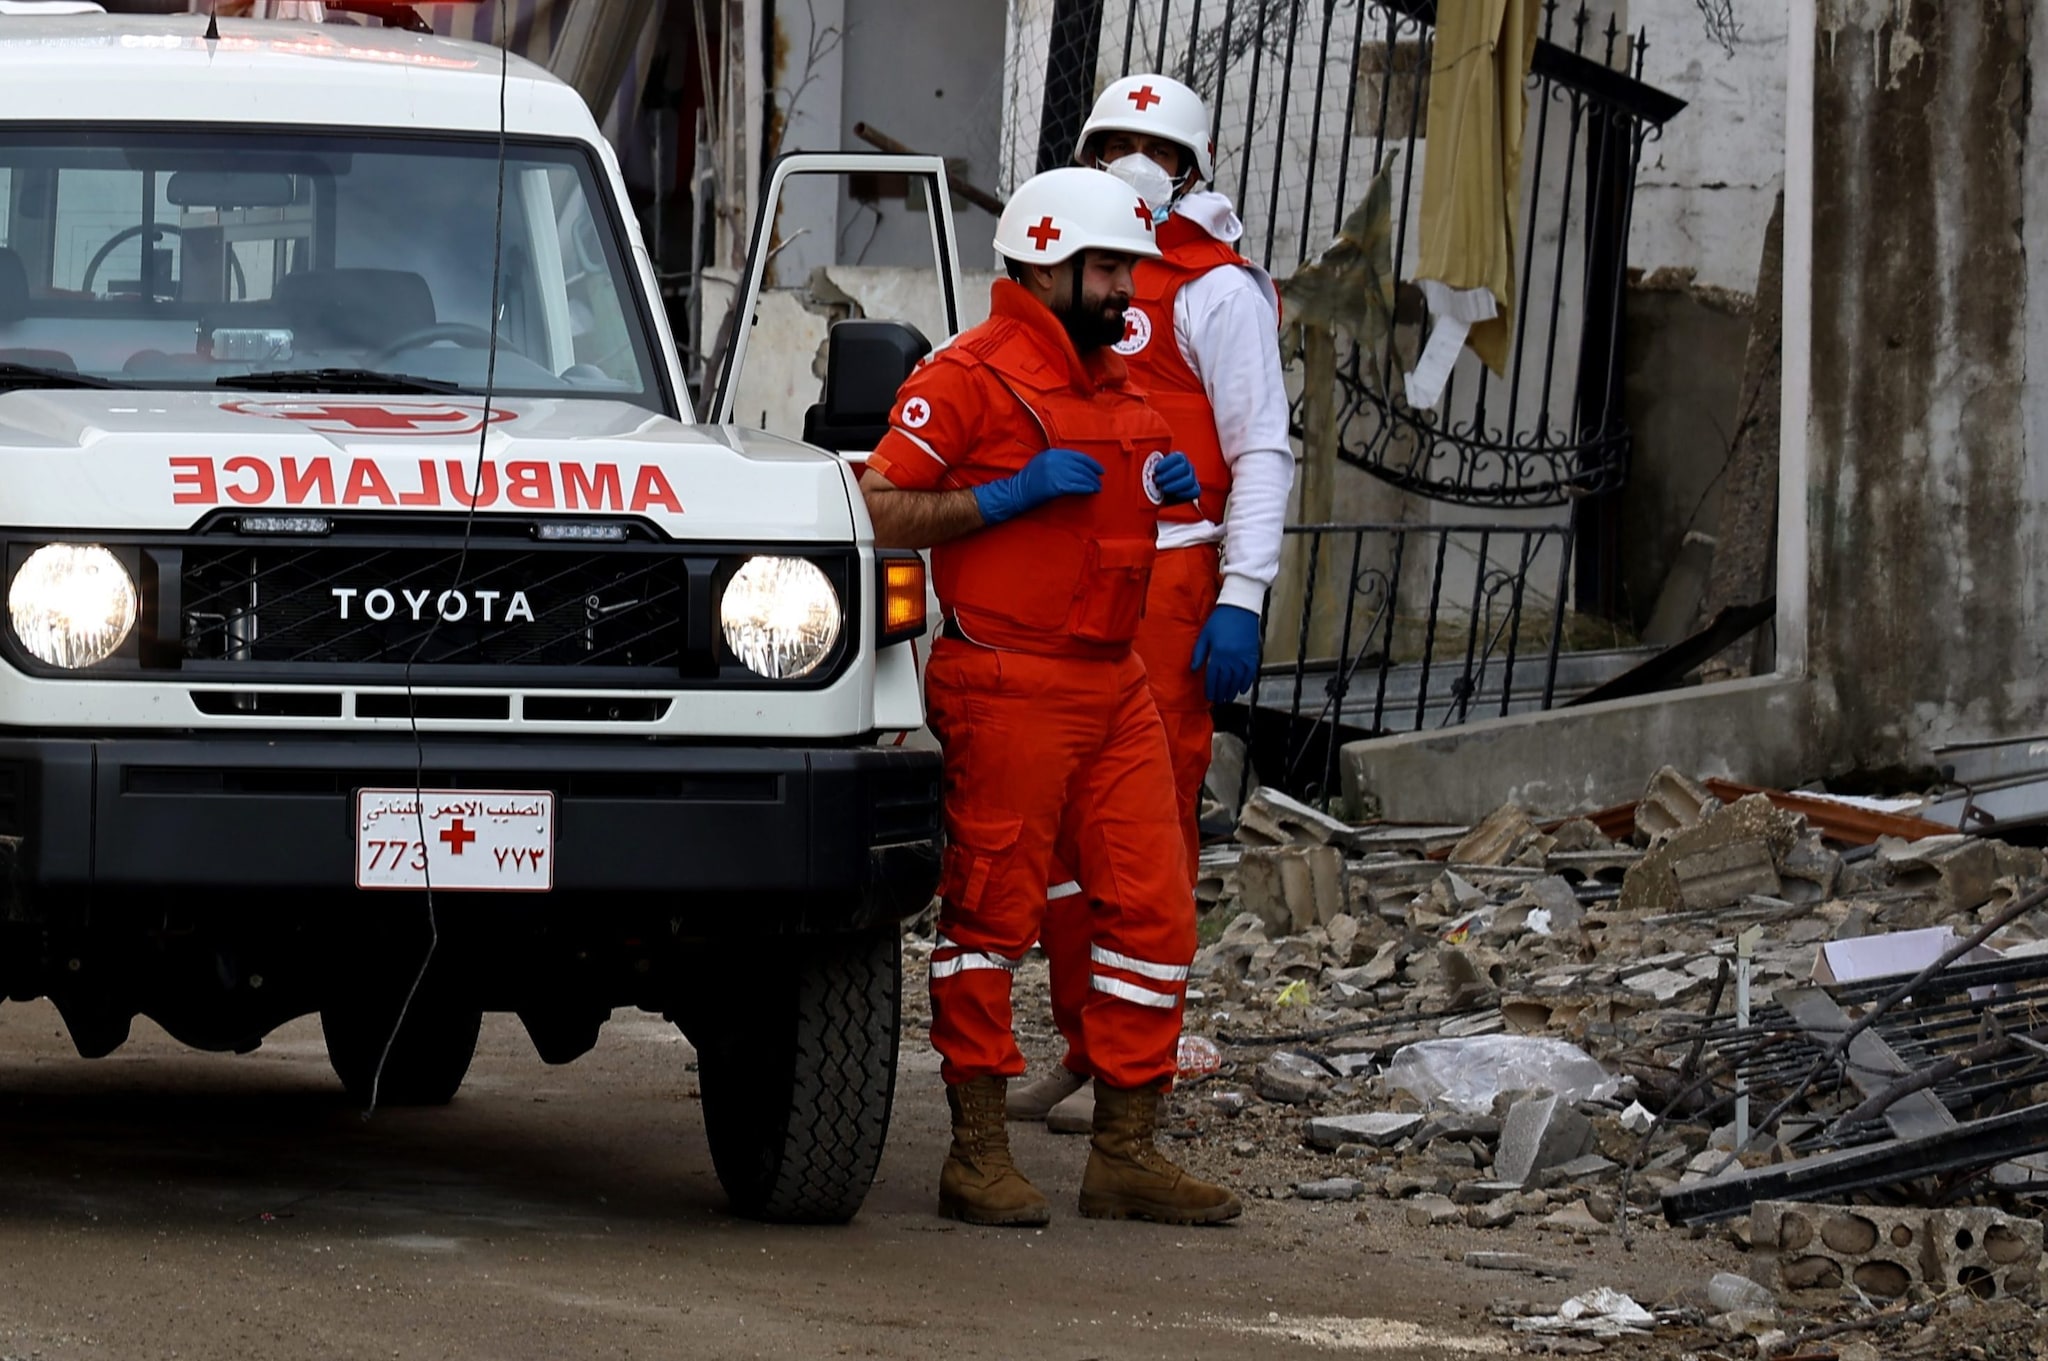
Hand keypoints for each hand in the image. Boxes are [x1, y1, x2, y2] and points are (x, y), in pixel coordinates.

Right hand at [973, 446, 1103, 525]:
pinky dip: (1085, 488)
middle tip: (1099, 481)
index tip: (1099, 469)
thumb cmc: (1030, 480)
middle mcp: (1054, 461)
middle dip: (1092, 474)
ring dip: (1091, 483)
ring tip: (1097, 487)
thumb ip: (1058, 461)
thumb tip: (1079, 467)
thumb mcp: (1042, 463)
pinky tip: (1090, 491)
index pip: (1078, 456)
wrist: (1016, 492)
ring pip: (1080, 477)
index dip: (1091, 463)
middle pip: (1081, 467)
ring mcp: (1055, 473)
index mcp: (1052, 453)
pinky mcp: (1055, 486)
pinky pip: (1076, 486)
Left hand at [1151, 451, 1199, 504]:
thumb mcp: (1156, 471)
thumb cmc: (1159, 479)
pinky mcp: (1194, 490)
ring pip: (1189, 480)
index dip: (1167, 462)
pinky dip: (1184, 494)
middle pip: (1184, 468)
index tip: (1157, 469)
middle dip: (1169, 475)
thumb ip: (1152, 467)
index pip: (1177, 457)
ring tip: (1164, 489)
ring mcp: (1192, 478)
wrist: (1164, 493)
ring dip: (1175, 485)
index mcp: (1179, 458)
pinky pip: (1194, 491)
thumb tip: (1146, 469)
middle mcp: (1188, 467)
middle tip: (1158, 480)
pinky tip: (1175, 494)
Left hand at [1190, 603, 1260, 701]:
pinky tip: (1242, 689)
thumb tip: (1193, 668)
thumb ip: (1199, 652)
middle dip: (1221, 692)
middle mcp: (1231, 658)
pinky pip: (1250, 673)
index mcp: (1218, 653)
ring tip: (1229, 698)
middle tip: (1219, 700)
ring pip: (1238, 680)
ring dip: (1233, 691)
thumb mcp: (1205, 634)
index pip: (1213, 677)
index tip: (1209, 696)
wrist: (1240, 607)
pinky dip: (1246, 683)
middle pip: (1226, 681)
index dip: (1211, 688)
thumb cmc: (1220, 619)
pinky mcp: (1252, 654)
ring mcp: (1243, 657)